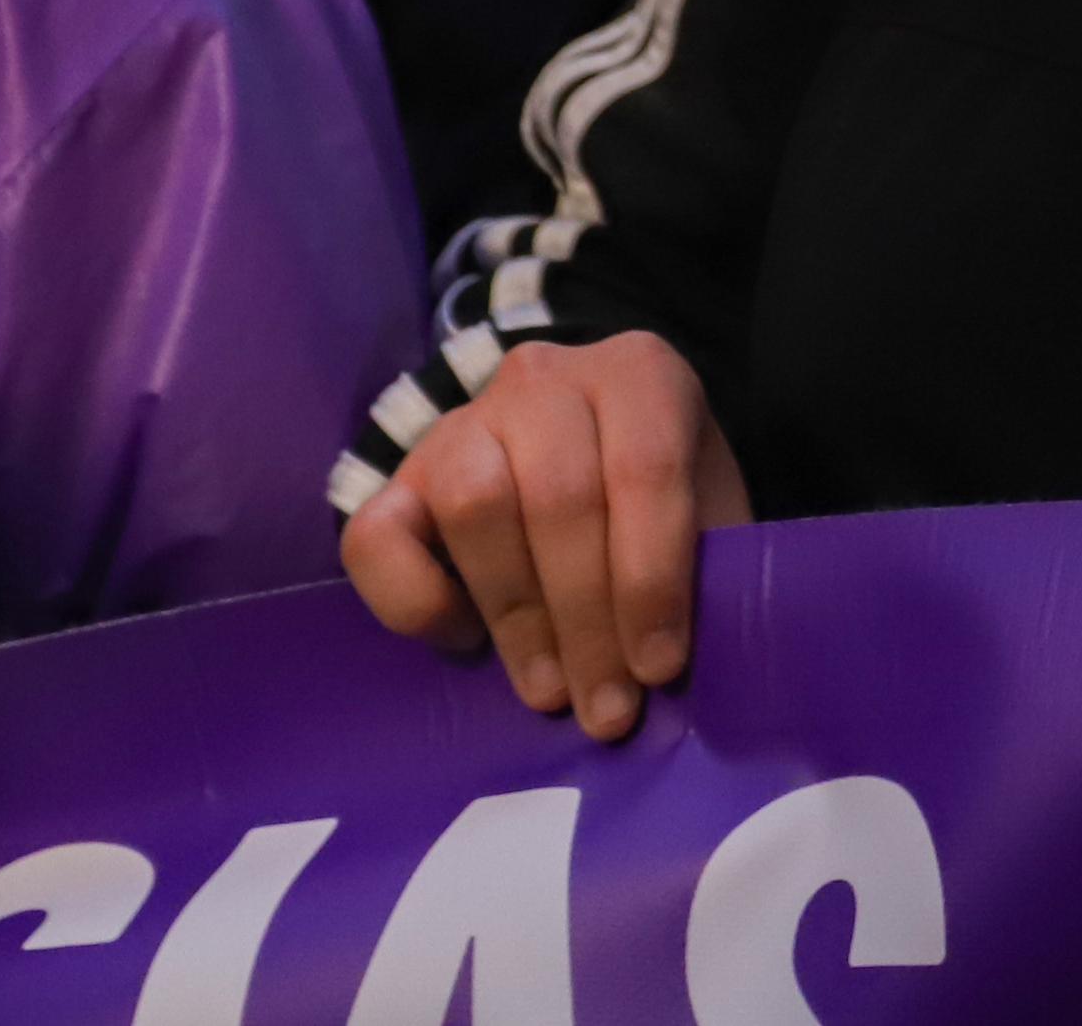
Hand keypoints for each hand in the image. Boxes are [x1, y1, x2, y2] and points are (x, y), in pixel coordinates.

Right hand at [339, 332, 754, 741]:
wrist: (578, 448)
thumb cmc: (656, 492)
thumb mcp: (705, 506)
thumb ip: (703, 565)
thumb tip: (679, 669)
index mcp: (639, 374)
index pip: (644, 469)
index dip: (651, 577)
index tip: (660, 667)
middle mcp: (546, 379)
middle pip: (559, 498)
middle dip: (587, 621)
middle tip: (608, 708)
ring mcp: (463, 419)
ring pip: (474, 506)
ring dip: (517, 616)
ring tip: (551, 689)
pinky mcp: (397, 475)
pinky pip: (377, 536)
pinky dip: (416, 601)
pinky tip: (466, 641)